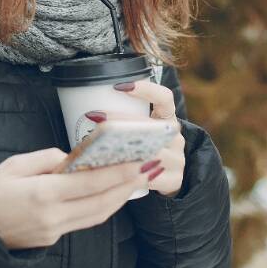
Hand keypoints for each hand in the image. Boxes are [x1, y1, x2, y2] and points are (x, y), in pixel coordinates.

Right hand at [0, 148, 154, 249]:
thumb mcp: (14, 165)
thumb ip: (47, 159)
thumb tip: (72, 158)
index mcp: (42, 194)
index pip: (90, 183)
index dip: (118, 173)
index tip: (139, 162)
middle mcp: (53, 216)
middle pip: (102, 202)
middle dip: (128, 185)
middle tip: (149, 168)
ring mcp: (54, 231)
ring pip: (97, 215)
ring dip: (120, 198)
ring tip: (137, 180)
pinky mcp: (52, 239)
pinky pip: (84, 221)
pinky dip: (102, 206)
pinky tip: (112, 193)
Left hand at [85, 79, 185, 196]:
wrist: (170, 179)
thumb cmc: (146, 150)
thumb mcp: (142, 132)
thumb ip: (125, 123)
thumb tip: (89, 115)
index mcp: (167, 119)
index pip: (164, 98)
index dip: (146, 89)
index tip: (119, 86)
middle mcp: (175, 137)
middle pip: (151, 126)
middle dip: (120, 121)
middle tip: (95, 116)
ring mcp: (177, 159)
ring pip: (151, 152)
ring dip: (122, 149)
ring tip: (99, 147)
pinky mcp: (173, 180)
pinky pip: (149, 177)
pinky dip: (128, 174)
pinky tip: (111, 172)